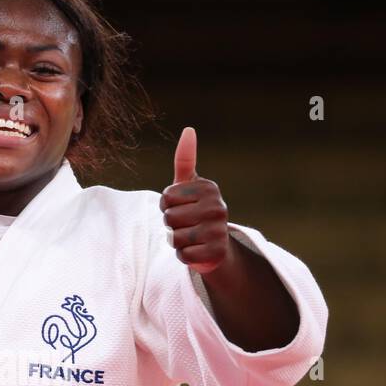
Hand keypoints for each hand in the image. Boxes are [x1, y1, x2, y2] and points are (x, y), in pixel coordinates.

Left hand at [159, 126, 232, 273]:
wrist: (215, 246)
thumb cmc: (195, 211)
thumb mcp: (189, 186)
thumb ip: (185, 160)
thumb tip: (189, 129)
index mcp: (209, 188)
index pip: (166, 198)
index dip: (167, 206)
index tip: (181, 207)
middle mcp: (218, 207)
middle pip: (169, 218)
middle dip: (171, 225)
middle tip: (186, 225)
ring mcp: (219, 231)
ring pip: (175, 238)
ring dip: (177, 242)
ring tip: (191, 238)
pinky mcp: (217, 253)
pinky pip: (183, 255)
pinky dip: (184, 256)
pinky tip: (196, 251)